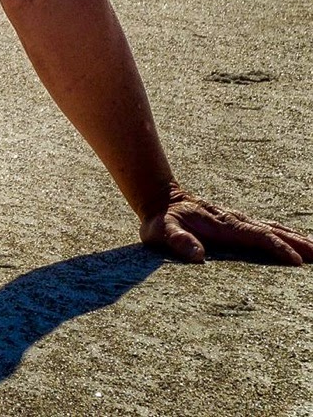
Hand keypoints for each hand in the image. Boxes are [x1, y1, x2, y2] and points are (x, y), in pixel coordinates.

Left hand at [140, 188, 312, 264]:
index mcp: (224, 225)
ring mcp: (238, 220)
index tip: (297, 261)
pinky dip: (286, 234)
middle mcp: (236, 220)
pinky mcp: (237, 223)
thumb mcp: (162, 231)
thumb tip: (196, 255)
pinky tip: (298, 241)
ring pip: (274, 229)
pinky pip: (267, 228)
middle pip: (274, 232)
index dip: (277, 248)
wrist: (161, 198)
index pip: (258, 236)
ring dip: (297, 239)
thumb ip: (177, 240)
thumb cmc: (162, 219)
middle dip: (299, 244)